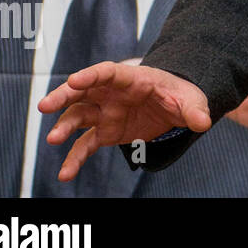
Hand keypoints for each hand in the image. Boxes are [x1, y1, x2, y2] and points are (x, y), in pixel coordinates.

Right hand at [37, 61, 210, 181]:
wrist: (175, 107)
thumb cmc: (180, 95)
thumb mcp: (192, 100)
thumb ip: (195, 110)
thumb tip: (203, 122)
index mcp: (132, 79)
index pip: (108, 72)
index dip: (91, 75)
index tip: (74, 80)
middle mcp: (112, 94)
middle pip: (83, 91)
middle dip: (63, 96)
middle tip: (45, 106)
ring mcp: (105, 113)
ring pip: (78, 116)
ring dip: (64, 127)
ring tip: (53, 140)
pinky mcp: (105, 132)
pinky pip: (85, 145)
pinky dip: (75, 158)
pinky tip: (65, 174)